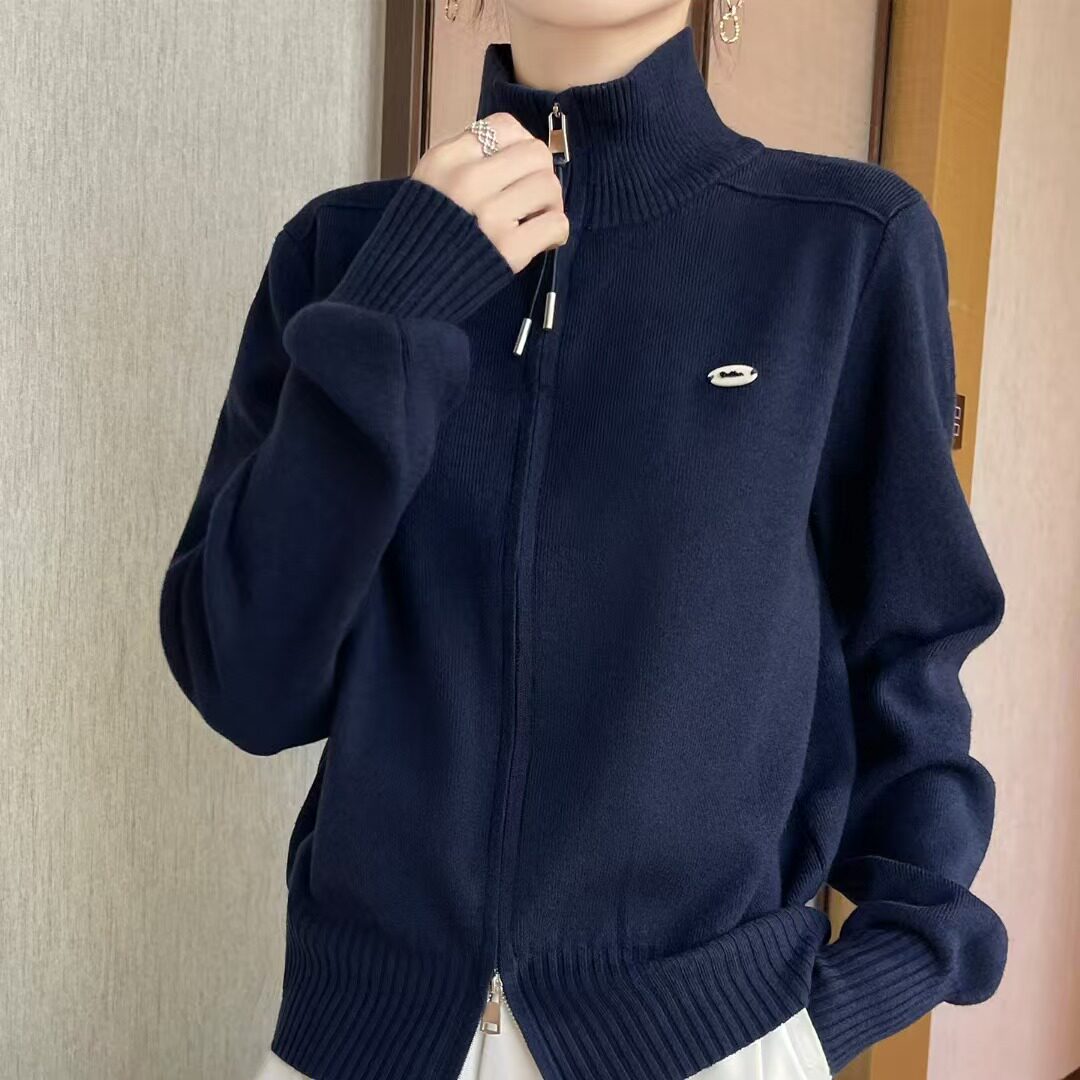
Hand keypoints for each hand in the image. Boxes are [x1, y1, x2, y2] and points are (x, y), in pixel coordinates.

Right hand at [412, 112, 568, 273]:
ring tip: (536, 219)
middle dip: (541, 174)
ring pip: (549, 186)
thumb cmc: (421, 234)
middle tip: (532, 196)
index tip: (515, 168)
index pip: (505, 127)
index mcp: (447, 159)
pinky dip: (556, 231)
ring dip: (551, 204)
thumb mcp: (430, 180)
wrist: (406, 285)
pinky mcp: (508, 249)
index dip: (520, 145)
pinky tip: (543, 240)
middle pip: (535, 154)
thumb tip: (515, 150)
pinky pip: (555, 224)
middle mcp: (468, 181)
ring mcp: (489, 216)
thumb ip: (465, 159)